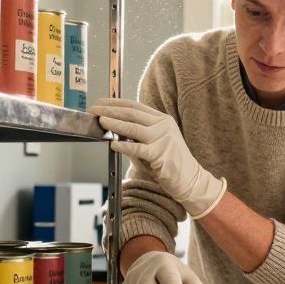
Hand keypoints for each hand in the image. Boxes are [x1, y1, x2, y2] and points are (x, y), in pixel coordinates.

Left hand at [92, 97, 226, 217]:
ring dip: (114, 124)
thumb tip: (113, 128)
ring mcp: (163, 138)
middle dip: (110, 111)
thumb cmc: (170, 163)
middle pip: (131, 113)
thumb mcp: (154, 143)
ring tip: (100, 122)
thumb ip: (137, 135)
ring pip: (133, 128)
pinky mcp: (161, 154)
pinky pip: (137, 148)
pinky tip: (113, 144)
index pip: (135, 106)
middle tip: (94, 111)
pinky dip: (123, 146)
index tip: (100, 103)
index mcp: (162, 119)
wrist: (190, 180)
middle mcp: (163, 125)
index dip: (115, 103)